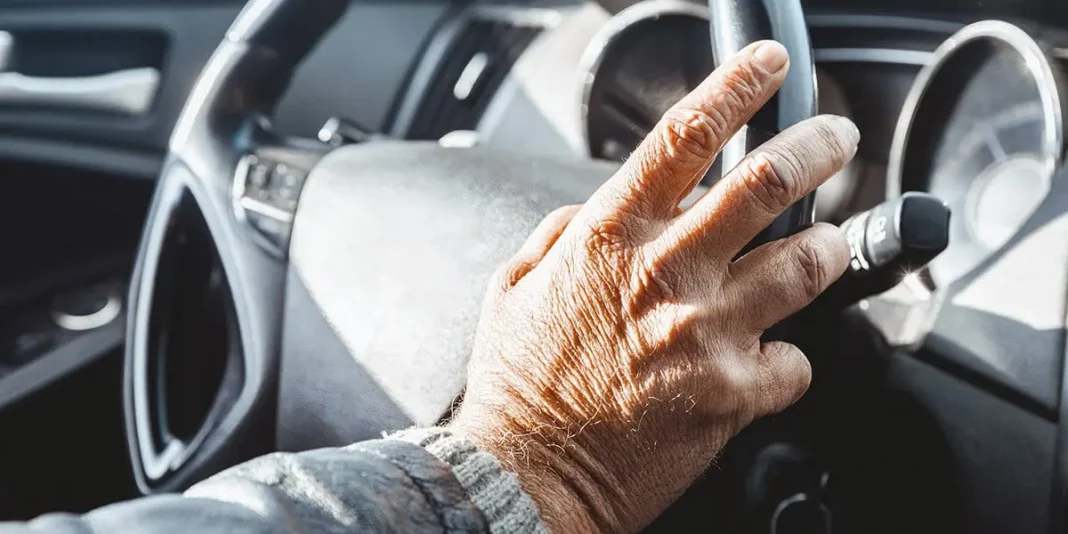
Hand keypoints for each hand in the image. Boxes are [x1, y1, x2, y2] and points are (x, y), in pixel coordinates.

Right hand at [450, 41, 858, 532]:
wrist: (530, 476)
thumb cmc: (520, 385)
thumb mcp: (515, 286)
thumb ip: (565, 233)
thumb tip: (601, 207)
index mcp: (609, 237)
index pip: (683, 138)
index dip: (735, 86)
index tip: (767, 66)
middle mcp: (664, 273)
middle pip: (768, 180)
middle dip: (818, 144)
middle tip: (836, 138)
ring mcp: (706, 333)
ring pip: (808, 262)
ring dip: (826, 246)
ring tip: (823, 245)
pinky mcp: (733, 393)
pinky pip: (796, 361)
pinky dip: (788, 358)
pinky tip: (764, 362)